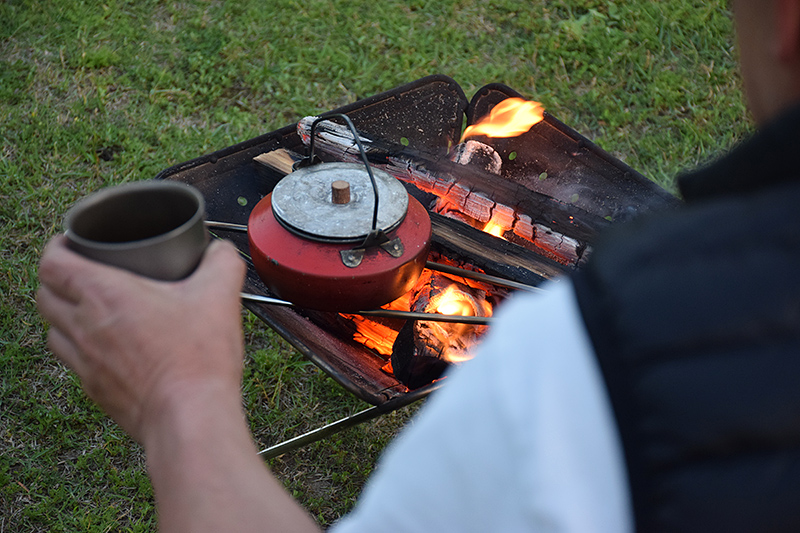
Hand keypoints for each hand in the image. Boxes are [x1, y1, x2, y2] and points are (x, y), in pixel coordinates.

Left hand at [37, 236, 246, 443]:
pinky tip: (107, 348)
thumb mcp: (219, 296)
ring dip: (64, 316)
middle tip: (83, 274)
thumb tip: (220, 252)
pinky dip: (79, 348)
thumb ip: (221, 263)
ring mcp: (85, 361)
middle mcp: (84, 326)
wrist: (189, 416)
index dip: (56, 247)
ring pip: (53, 330)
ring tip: (91, 311)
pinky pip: (72, 361)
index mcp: (104, 294)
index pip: (52, 263)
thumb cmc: (197, 358)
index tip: (71, 243)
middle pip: (44, 295)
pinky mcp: (94, 389)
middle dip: (57, 280)